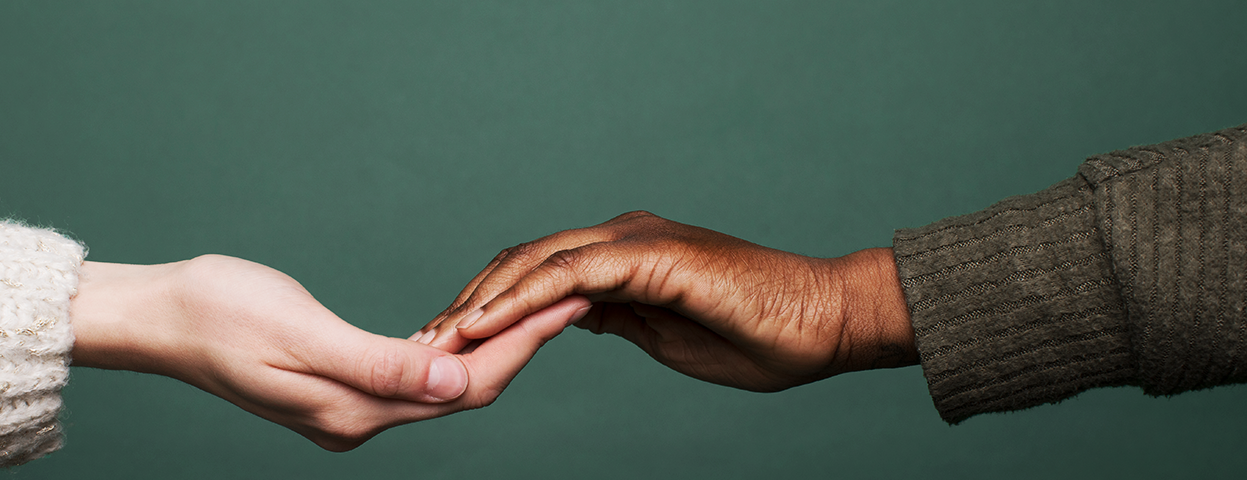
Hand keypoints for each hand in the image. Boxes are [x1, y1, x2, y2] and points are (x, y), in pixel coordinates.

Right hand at [68, 255, 588, 450]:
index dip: (523, 346)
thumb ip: (381, 364)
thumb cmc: (217, 312)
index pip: (466, 388)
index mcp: (353, 409)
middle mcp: (357, 420)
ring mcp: (346, 410)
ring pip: (441, 388)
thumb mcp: (301, 331)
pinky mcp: (336, 390)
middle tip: (574, 297)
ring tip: (538, 309)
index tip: (569, 303)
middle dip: (522, 346)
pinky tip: (465, 329)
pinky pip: (411, 380)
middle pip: (464, 392)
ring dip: (490, 351)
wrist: (158, 318)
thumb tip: (456, 384)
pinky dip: (447, 354)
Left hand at [412, 211, 915, 391]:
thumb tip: (573, 317)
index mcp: (625, 255)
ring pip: (535, 263)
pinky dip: (521, 299)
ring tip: (438, 339)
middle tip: (424, 344)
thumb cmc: (759, 336)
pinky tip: (485, 326)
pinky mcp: (652, 257)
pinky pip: (570, 275)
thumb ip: (617, 316)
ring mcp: (636, 241)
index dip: (487, 305)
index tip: (448, 344)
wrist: (825, 324)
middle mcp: (622, 237)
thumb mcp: (664, 333)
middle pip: (522, 262)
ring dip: (480, 302)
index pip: (536, 272)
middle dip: (468, 303)